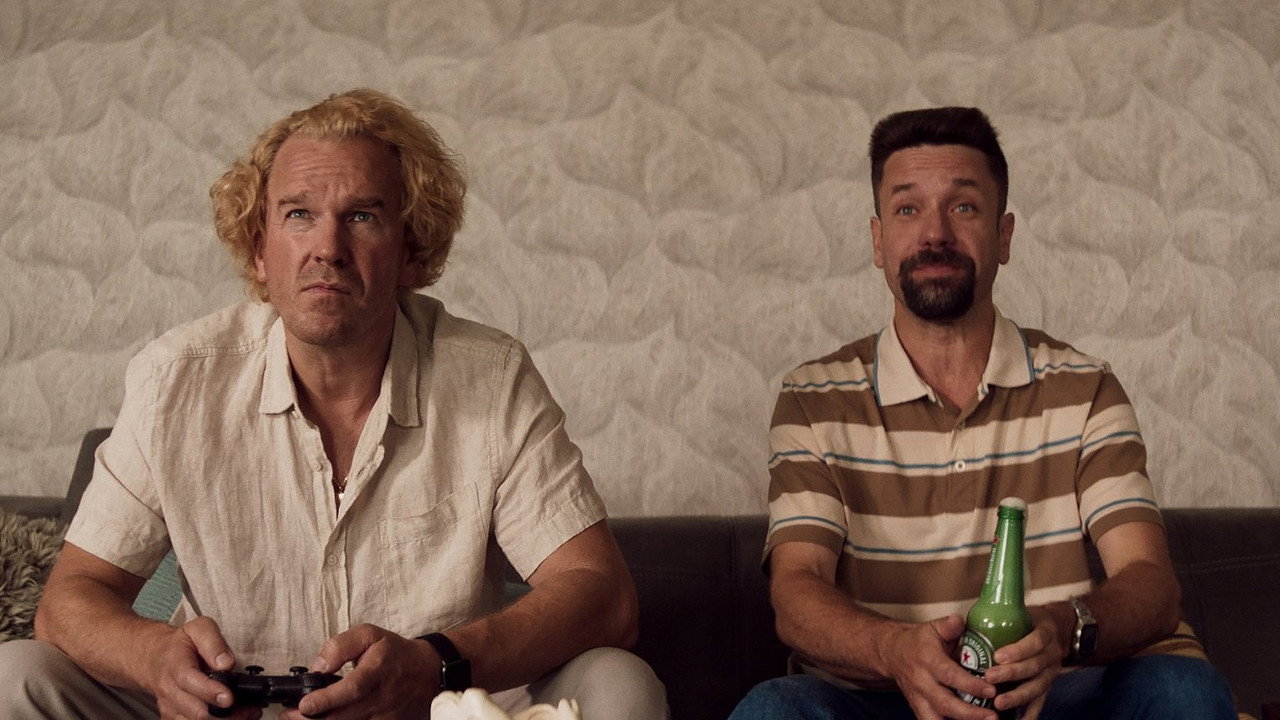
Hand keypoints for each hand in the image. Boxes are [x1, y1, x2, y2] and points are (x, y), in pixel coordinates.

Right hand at [148, 616, 260, 719]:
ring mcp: (171, 706)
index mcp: (175, 665)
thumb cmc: (182, 644)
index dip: (210, 692)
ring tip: (248, 713)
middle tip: (251, 709)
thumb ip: (213, 642)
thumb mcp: (198, 629)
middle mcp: (170, 690)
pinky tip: (234, 717)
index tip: (229, 697)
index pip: (190, 682)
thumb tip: (226, 663)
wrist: (156, 658)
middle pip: (195, 711)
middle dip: (225, 714)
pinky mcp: (174, 717)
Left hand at [283, 623, 440, 719]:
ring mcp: (386, 716)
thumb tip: (318, 666)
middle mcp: (383, 696)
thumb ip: (342, 645)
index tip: (304, 704)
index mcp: (379, 669)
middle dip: (314, 719)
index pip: (352, 688)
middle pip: (346, 715)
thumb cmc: (395, 653)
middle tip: (290, 716)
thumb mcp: (371, 635)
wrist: (430, 673)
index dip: (327, 699)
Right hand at [877, 614, 997, 719]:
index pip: (949, 675)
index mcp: (928, 660)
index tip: (992, 690)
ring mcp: (919, 699)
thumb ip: (948, 625)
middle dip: (970, 713)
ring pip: (936, 719)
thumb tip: (960, 621)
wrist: (893, 653)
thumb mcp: (932, 627)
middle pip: (945, 703)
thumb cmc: (919, 640)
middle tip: (994, 716)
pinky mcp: (919, 709)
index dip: (971, 685)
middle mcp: (922, 682)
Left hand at [983, 606, 1067, 719]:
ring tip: (999, 703)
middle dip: (1012, 674)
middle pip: (1034, 667)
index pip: (1034, 641)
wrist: (1056, 630)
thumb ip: (994, 618)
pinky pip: (1040, 703)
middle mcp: (1051, 655)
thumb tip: (956, 622)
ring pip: (1037, 687)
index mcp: (1045, 633)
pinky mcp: (1047, 688)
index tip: (997, 656)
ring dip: (1018, 697)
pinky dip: (1029, 714)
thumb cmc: (1027, 621)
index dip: (1018, 650)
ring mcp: (1051, 673)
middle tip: (990, 678)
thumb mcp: (1019, 613)